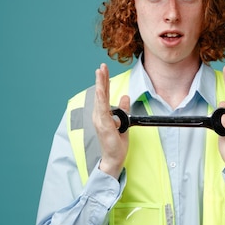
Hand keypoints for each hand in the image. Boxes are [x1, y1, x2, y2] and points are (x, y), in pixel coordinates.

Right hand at [92, 63, 129, 177]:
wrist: (114, 158)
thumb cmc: (116, 142)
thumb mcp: (123, 122)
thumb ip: (123, 109)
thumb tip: (125, 96)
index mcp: (103, 114)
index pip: (104, 95)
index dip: (104, 82)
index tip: (104, 69)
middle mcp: (99, 116)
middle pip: (100, 94)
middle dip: (101, 79)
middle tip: (102, 66)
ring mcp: (100, 120)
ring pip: (100, 99)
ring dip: (100, 85)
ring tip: (100, 72)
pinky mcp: (104, 126)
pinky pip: (102, 110)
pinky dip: (101, 98)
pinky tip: (101, 89)